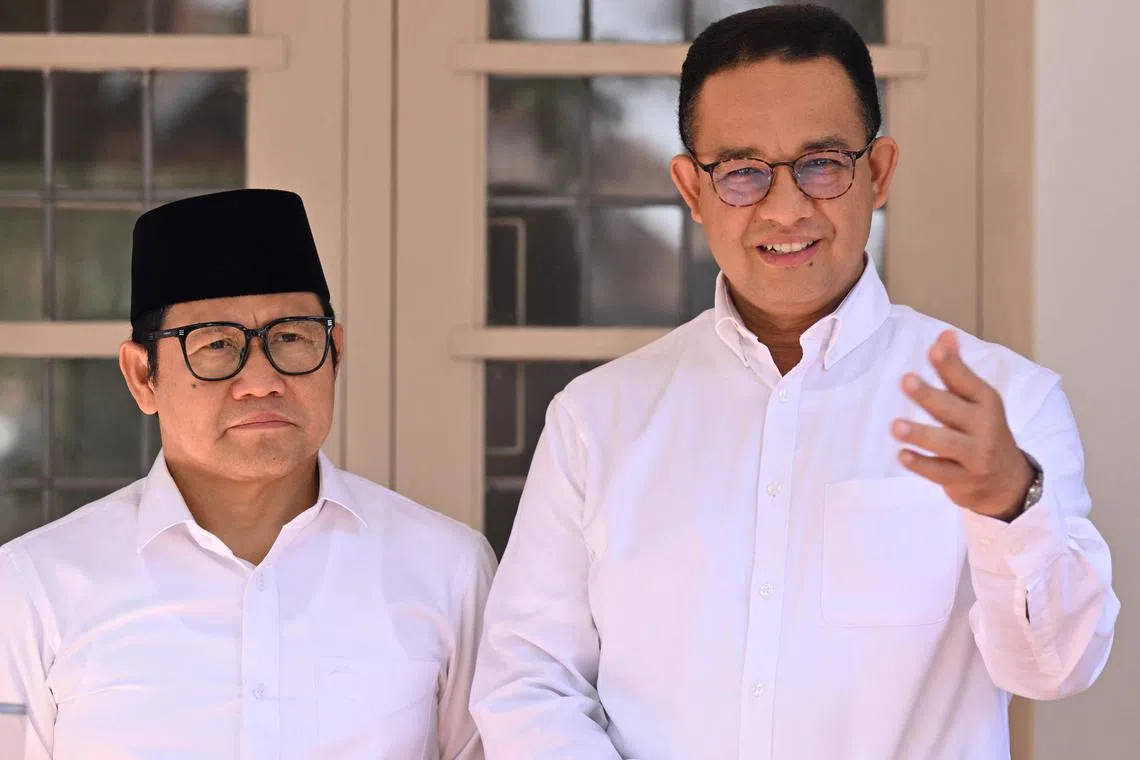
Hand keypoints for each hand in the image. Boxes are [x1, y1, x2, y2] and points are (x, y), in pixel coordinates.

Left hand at [891, 330, 1032, 520]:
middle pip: (953, 410)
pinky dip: (920, 464)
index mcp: (986, 403)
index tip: (934, 349)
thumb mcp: (977, 400)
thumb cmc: (983, 431)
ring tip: (895, 426)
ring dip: (920, 434)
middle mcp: (984, 428)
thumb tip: (945, 334)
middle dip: (930, 396)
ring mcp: (975, 456)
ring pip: (946, 443)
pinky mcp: (963, 480)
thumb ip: (956, 370)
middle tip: (906, 381)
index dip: (951, 365)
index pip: (967, 381)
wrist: (1008, 482)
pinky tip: (902, 455)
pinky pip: (939, 472)